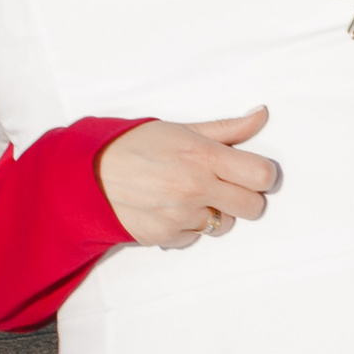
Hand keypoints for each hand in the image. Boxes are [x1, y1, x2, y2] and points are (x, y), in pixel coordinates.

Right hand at [99, 110, 277, 247]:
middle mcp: (195, 188)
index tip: (256, 173)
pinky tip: (171, 208)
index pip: (262, 175)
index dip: (264, 176)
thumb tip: (261, 115)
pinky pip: (196, 238)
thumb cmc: (134, 146)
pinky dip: (188, 227)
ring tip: (192, 196)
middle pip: (253, 207)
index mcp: (203, 156)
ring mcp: (182, 216)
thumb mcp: (181, 129)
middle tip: (228, 187)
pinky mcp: (167, 236)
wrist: (89, 174)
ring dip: (216, 213)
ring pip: (225, 225)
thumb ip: (226, 129)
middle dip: (246, 198)